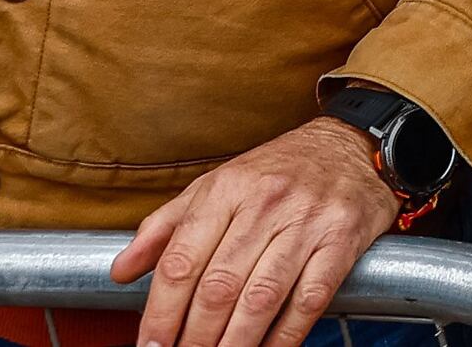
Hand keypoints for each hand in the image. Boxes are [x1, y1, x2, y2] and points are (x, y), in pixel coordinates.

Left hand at [110, 115, 400, 346]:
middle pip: (218, 286)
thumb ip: (165, 227)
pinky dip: (284, 337)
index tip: (150, 346)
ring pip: (261, 298)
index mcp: (226, 188)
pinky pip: (308, 300)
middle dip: (194, 338)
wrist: (352, 144)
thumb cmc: (278, 171)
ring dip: (234, 344)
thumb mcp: (216, 184)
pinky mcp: (343, 239)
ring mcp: (307, 221)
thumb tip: (119, 271)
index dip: (160, 313)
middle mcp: (266, 202)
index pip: (181, 261)